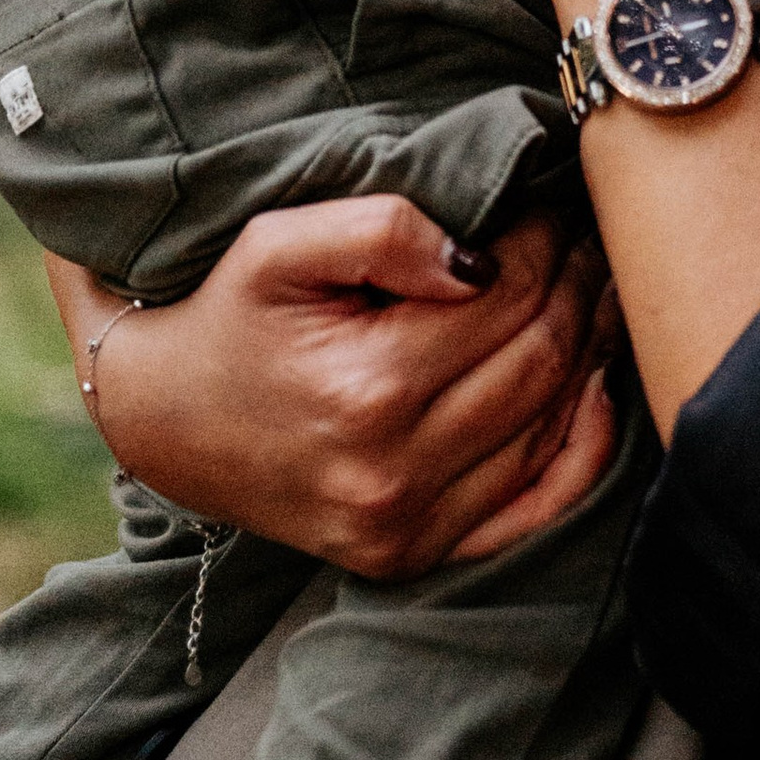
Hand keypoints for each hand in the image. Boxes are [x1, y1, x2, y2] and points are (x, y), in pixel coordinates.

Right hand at [46, 199, 616, 578]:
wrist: (165, 420)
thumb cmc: (230, 315)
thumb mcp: (281, 244)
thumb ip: (383, 231)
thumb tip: (480, 259)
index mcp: (368, 387)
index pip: (509, 296)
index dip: (546, 240)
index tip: (551, 203)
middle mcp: (393, 472)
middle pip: (541, 358)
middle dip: (577, 286)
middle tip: (588, 237)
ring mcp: (405, 527)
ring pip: (551, 425)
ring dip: (587, 349)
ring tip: (593, 289)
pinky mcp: (411, 556)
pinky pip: (535, 507)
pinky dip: (581, 446)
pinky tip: (594, 386)